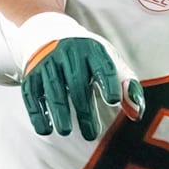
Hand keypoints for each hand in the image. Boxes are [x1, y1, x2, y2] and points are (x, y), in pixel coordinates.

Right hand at [17, 13, 143, 140]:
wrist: (49, 34)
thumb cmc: (87, 56)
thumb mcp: (109, 62)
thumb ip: (126, 86)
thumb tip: (137, 114)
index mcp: (93, 50)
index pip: (103, 66)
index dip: (109, 82)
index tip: (113, 100)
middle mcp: (69, 54)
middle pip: (77, 82)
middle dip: (83, 109)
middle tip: (91, 134)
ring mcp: (48, 62)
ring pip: (54, 88)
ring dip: (59, 111)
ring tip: (66, 131)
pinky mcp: (32, 74)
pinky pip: (32, 94)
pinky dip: (37, 112)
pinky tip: (45, 129)